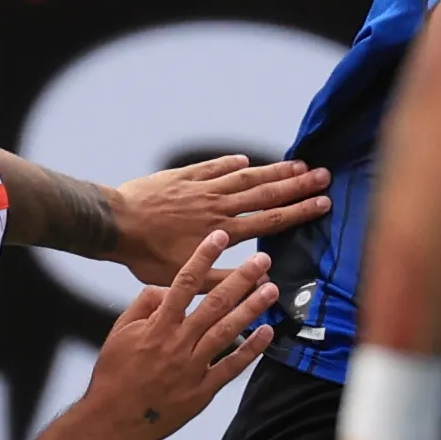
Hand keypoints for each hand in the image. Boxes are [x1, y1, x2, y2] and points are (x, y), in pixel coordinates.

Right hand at [77, 230, 275, 439]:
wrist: (112, 420)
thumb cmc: (114, 375)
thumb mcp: (119, 332)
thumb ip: (143, 305)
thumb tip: (166, 288)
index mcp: (157, 326)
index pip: (184, 283)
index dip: (202, 257)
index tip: (219, 237)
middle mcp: (178, 343)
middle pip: (214, 304)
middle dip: (241, 279)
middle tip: (262, 261)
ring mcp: (192, 367)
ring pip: (227, 331)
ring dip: (252, 309)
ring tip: (271, 290)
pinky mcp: (202, 390)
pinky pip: (231, 367)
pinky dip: (250, 350)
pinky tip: (267, 333)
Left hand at [105, 155, 329, 283]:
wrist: (115, 225)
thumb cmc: (147, 256)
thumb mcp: (187, 278)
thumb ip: (225, 280)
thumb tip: (261, 278)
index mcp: (222, 232)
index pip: (271, 219)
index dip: (299, 211)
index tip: (324, 203)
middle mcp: (218, 205)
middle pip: (266, 192)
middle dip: (298, 185)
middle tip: (324, 176)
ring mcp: (201, 187)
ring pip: (245, 176)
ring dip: (273, 170)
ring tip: (298, 165)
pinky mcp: (183, 176)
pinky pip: (214, 166)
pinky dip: (231, 162)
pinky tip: (245, 159)